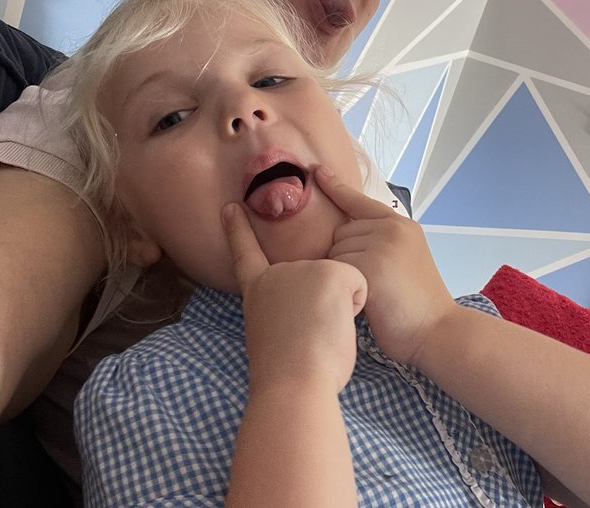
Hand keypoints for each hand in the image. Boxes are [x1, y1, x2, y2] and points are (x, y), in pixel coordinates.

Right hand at [223, 202, 365, 394]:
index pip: (245, 254)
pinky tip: (335, 326)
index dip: (237, 231)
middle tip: (308, 337)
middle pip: (318, 280)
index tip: (230, 208)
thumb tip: (305, 310)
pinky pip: (359, 286)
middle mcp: (278, 273)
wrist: (292, 381)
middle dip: (325, 308)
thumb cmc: (287, 373)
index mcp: (259, 290)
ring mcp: (305, 268)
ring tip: (318, 335)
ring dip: (340, 311)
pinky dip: (354, 309)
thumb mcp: (275, 334)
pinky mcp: (331, 271)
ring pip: (341, 283)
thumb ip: (286, 311)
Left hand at [318, 167, 456, 365]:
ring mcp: (381, 245)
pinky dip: (343, 288)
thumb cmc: (417, 305)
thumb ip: (381, 241)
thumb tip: (343, 236)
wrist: (437, 331)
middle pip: (340, 233)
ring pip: (335, 252)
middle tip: (372, 285)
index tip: (317, 172)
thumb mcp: (405, 259)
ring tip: (372, 295)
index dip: (336, 187)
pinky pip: (337, 270)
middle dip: (345, 258)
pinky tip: (365, 303)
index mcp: (401, 225)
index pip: (360, 201)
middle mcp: (392, 228)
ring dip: (343, 275)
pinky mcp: (370, 266)